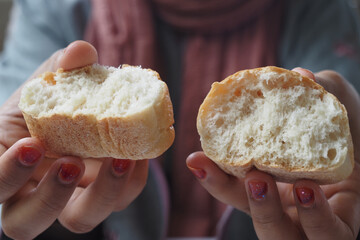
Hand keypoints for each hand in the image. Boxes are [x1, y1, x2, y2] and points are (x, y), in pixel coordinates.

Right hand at [0, 41, 148, 238]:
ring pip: (79, 222)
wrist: (78, 110)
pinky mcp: (105, 193)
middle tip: (71, 162)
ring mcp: (72, 198)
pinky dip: (132, 180)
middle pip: (26, 222)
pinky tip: (140, 153)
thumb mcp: (51, 80)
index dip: (7, 174)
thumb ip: (61, 67)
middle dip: (49, 198)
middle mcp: (33, 192)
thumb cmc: (52, 100)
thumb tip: (81, 52)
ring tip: (121, 159)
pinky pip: (119, 199)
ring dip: (101, 195)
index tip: (32, 145)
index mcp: (8, 165)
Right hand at [187, 68, 359, 238]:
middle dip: (227, 192)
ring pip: (279, 235)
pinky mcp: (339, 232)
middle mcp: (290, 206)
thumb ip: (322, 92)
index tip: (194, 158)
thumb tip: (299, 74)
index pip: (237, 186)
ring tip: (258, 179)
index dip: (215, 176)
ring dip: (262, 210)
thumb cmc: (355, 135)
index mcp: (278, 182)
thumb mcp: (340, 110)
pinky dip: (313, 216)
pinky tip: (307, 190)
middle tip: (210, 165)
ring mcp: (312, 224)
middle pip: (245, 209)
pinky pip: (325, 236)